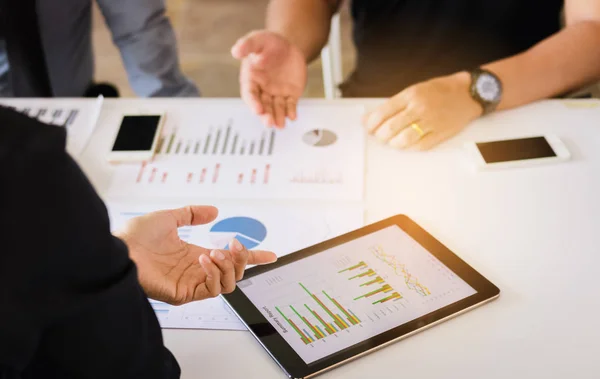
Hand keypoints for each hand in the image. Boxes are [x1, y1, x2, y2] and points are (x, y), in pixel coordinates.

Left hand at [115, 205, 276, 304]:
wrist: (118, 248)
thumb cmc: (135, 236)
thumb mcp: (169, 217)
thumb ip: (192, 214)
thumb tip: (214, 211)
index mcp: (194, 255)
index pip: (230, 260)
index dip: (252, 257)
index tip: (270, 255)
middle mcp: (196, 271)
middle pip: (235, 273)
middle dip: (242, 258)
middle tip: (233, 244)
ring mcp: (191, 284)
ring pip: (229, 284)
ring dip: (229, 266)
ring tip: (214, 252)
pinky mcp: (184, 294)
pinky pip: (213, 290)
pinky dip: (215, 274)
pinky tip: (204, 260)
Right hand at [232, 30, 306, 127]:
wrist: (288, 44)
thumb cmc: (268, 43)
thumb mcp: (257, 39)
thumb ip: (247, 45)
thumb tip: (235, 51)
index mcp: (251, 79)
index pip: (250, 94)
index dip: (253, 103)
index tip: (257, 109)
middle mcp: (263, 89)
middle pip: (263, 106)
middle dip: (265, 115)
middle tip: (269, 123)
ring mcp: (276, 93)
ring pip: (276, 109)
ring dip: (278, 117)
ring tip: (280, 125)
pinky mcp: (290, 94)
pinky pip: (290, 105)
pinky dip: (291, 111)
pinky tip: (293, 116)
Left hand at [363, 72, 482, 150]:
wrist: (468, 93)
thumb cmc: (439, 91)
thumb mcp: (414, 90)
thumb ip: (393, 105)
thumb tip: (369, 118)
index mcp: (411, 95)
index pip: (383, 112)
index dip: (371, 123)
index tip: (368, 128)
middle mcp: (420, 108)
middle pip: (391, 128)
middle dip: (380, 136)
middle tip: (379, 137)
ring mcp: (431, 122)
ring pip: (404, 139)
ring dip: (393, 143)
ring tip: (392, 142)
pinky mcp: (441, 133)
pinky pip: (420, 146)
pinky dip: (409, 148)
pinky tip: (406, 145)